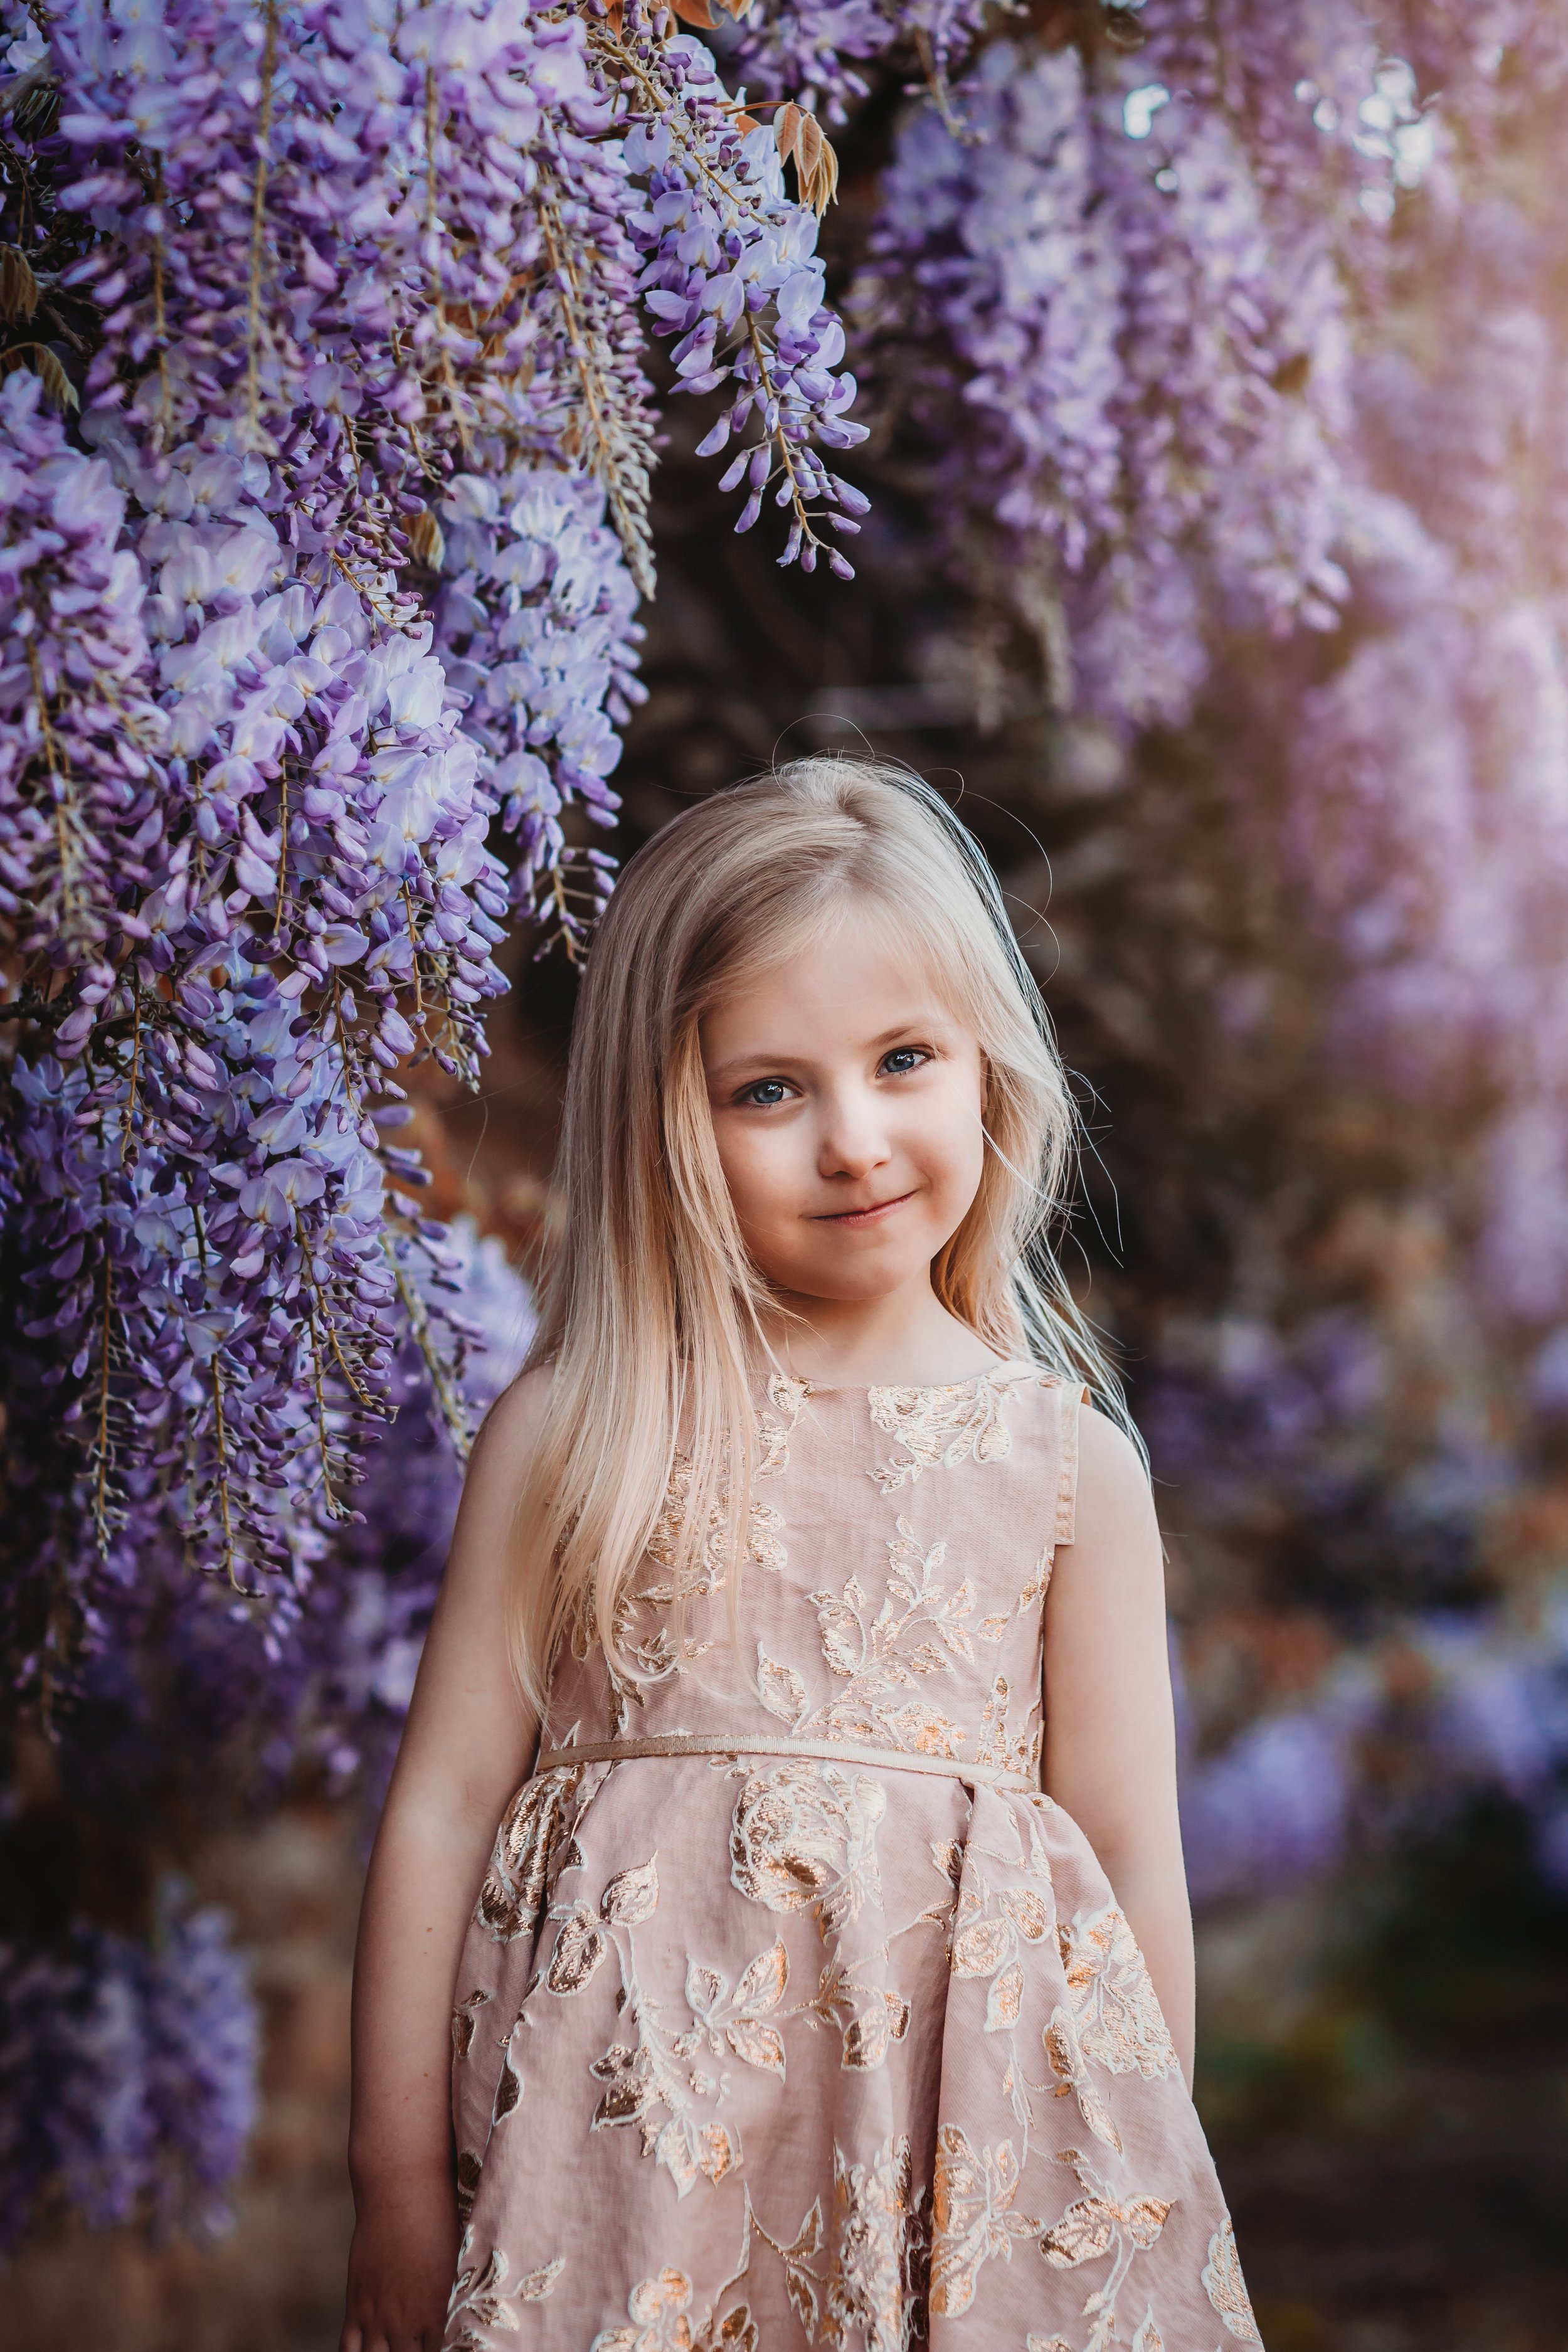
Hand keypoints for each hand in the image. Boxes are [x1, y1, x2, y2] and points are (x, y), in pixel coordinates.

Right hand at [341, 2176, 459, 2351]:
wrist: (404, 2189)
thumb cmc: (443, 2218)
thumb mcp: (460, 2264)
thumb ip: (458, 2301)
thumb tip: (464, 2320)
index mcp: (440, 2314)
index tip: (450, 2349)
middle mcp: (407, 2322)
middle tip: (417, 2350)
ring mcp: (378, 2315)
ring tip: (394, 2351)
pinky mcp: (357, 2305)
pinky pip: (349, 2350)